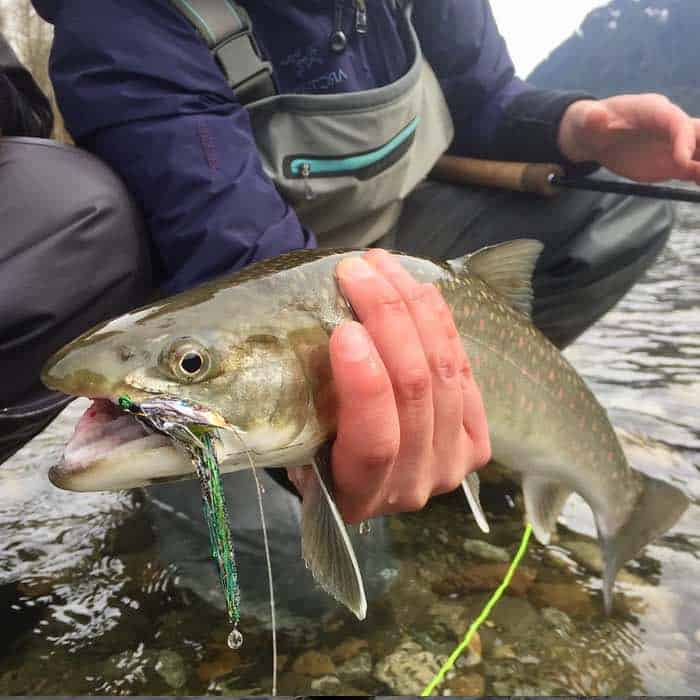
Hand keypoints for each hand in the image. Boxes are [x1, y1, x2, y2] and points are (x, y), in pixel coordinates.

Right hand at [300, 249, 490, 522]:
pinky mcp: (477, 441)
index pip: (374, 442)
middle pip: (415, 392)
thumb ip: (309, 401)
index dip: (366, 384)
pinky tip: (418, 289)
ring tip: (382, 265)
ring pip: (443, 373)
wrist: (359, 471)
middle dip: (387, 319)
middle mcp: (412, 485)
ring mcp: (452, 463)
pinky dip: (441, 323)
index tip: (345, 329)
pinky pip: (464, 370)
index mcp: (358, 494)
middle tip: (357, 270)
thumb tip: (307, 327)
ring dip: (412, 308)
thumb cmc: (315, 448)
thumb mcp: (298, 437)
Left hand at [558, 94, 699, 183]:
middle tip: (698, 173)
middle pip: (698, 134)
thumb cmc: (590, 124)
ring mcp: (674, 145)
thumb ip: (591, 119)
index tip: (681, 162)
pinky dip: (698, 178)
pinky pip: (692, 170)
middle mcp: (671, 126)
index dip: (684, 139)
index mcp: (654, 110)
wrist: (594, 138)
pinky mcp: (670, 164)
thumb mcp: (585, 119)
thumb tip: (595, 117)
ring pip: (699, 152)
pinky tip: (698, 187)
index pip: (676, 122)